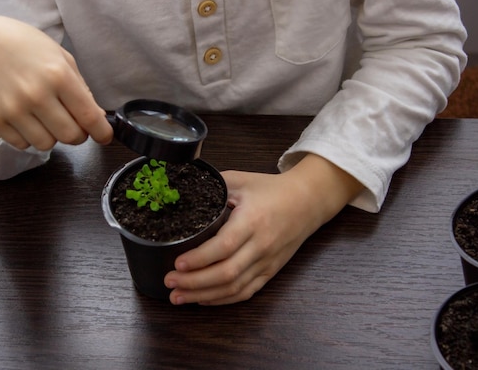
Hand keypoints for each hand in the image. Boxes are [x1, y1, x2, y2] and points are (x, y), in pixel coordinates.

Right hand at [0, 16, 112, 165]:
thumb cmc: (27, 49)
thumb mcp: (62, 60)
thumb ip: (82, 91)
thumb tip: (97, 119)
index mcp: (58, 76)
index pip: (89, 117)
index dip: (101, 132)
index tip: (104, 136)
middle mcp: (36, 95)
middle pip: (70, 137)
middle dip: (78, 135)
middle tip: (74, 124)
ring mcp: (13, 109)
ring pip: (46, 145)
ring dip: (52, 136)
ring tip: (46, 118)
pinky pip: (22, 144)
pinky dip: (29, 136)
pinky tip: (26, 118)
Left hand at [164, 154, 362, 304]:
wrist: (308, 201)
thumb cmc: (272, 189)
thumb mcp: (241, 179)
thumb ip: (213, 185)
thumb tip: (182, 191)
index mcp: (252, 220)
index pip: (224, 246)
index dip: (199, 259)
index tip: (177, 263)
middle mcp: (261, 245)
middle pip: (226, 273)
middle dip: (194, 282)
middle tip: (169, 282)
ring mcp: (267, 262)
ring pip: (234, 287)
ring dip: (203, 295)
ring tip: (178, 297)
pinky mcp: (270, 271)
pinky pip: (246, 292)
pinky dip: (223, 299)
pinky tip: (203, 299)